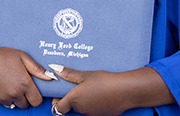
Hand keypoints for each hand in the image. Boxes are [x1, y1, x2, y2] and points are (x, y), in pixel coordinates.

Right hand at [0, 38, 55, 107]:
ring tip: (9, 82)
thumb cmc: (2, 55)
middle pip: (25, 105)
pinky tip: (0, 84)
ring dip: (13, 97)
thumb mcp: (22, 57)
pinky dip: (3, 97)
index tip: (33, 90)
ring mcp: (3, 98)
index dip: (36, 96)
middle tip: (19, 84)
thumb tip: (50, 77)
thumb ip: (37, 69)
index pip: (37, 101)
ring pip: (13, 104)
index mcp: (24, 84)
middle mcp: (14, 94)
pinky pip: (2, 103)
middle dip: (25, 97)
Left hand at [50, 64, 174, 115]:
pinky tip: (101, 94)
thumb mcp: (85, 74)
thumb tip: (54, 69)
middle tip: (78, 86)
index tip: (60, 93)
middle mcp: (81, 110)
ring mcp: (91, 114)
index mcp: (74, 99)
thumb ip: (68, 73)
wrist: (124, 91)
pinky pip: (93, 110)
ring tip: (92, 88)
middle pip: (71, 107)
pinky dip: (94, 104)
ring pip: (82, 109)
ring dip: (83, 101)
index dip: (57, 101)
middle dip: (72, 99)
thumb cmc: (104, 81)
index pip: (58, 108)